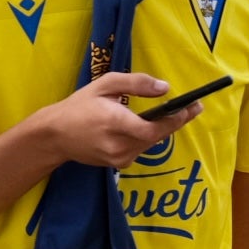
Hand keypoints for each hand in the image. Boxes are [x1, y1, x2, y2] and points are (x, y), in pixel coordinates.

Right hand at [39, 72, 201, 168]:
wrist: (54, 136)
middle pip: (157, 136)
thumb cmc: (79, 106)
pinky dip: (146, 137)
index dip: (176, 119)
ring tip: (175, 114)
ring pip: (150, 143)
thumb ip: (136, 84)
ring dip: (161, 130)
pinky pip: (140, 149)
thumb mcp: (105, 84)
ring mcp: (118, 158)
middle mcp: (119, 145)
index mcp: (115, 123)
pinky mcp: (117, 164)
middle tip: (193, 108)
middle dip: (176, 122)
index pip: (153, 128)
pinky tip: (148, 126)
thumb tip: (165, 88)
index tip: (194, 107)